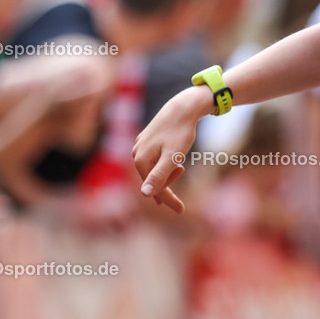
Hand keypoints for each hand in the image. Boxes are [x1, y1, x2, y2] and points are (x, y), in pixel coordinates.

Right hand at [132, 86, 208, 212]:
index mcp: (141, 160)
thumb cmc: (180, 132)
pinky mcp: (146, 140)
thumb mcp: (173, 156)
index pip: (154, 188)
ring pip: (152, 169)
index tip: (181, 210)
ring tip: (180, 166)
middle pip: (151, 179)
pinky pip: (153, 160)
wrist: (182, 108)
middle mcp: (136, 154)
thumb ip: (160, 175)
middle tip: (183, 170)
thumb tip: (145, 194)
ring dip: (167, 173)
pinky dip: (163, 165)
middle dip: (168, 182)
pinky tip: (169, 164)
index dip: (168, 200)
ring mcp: (140, 146)